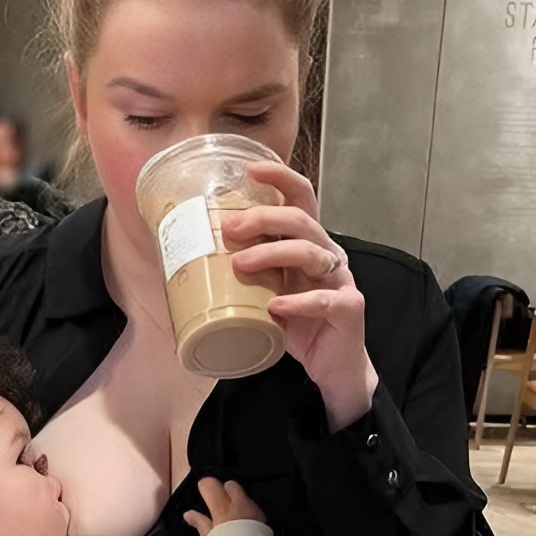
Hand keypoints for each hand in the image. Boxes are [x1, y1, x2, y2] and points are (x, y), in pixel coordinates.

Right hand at [184, 477, 266, 535]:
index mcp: (222, 508)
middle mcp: (239, 504)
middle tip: (217, 505)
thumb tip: (189, 514)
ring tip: (230, 517)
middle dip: (223, 490)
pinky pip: (252, 505)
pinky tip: (242, 523)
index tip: (203, 493)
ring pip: (242, 494)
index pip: (210, 483)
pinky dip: (246, 510)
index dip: (205, 486)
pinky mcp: (263, 516)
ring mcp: (252, 509)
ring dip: (235, 500)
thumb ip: (199, 522)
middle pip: (229, 484)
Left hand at [221, 159, 378, 430]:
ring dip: (272, 254)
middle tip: (229, 227)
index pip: (301, 198)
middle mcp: (328, 254)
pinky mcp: (348, 310)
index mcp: (309, 243)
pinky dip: (298, 302)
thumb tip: (187, 261)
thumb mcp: (266, 292)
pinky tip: (276, 307)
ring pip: (312, 253)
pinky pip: (325, 300)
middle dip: (263, 219)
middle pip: (302, 221)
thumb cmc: (297, 324)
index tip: (250, 170)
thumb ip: (244, 273)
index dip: (280, 179)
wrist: (332, 366)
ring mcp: (341, 280)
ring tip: (241, 263)